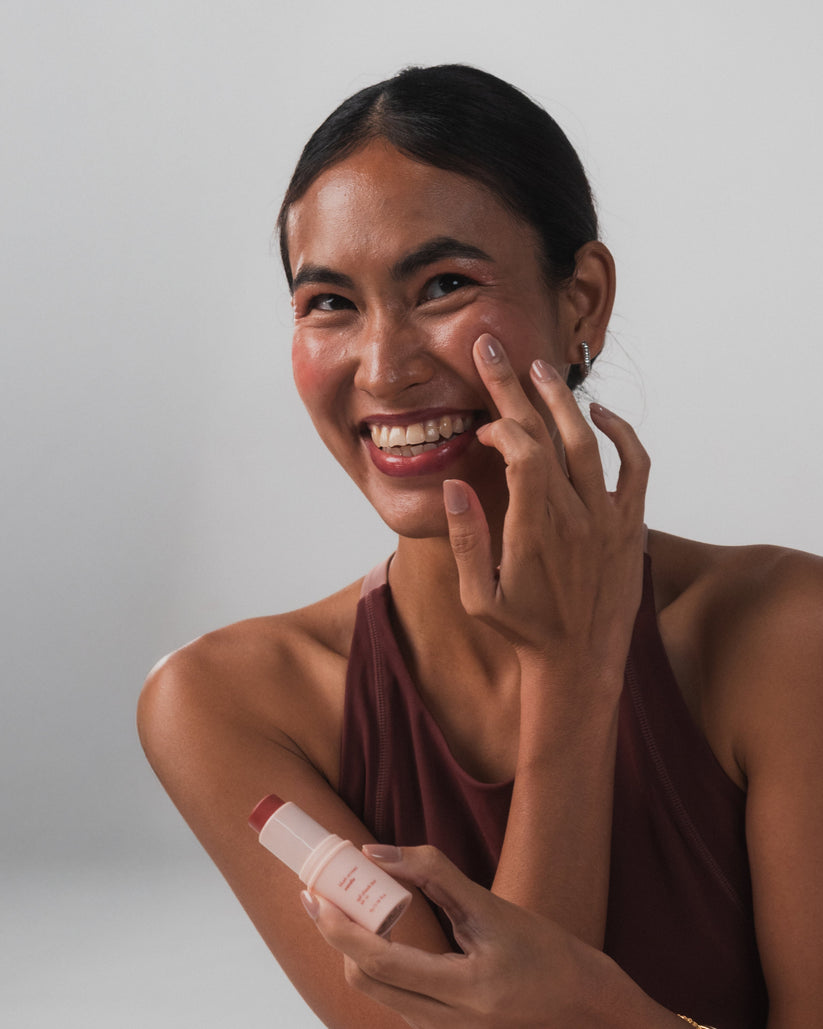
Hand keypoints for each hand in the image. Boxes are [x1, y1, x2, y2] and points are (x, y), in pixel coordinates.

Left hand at [303, 844, 619, 1028]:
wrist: (584, 1006)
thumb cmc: (548, 954)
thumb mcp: (494, 907)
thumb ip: (436, 875)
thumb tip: (378, 853)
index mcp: (464, 992)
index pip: (379, 961)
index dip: (339, 927)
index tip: (316, 893)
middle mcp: (447, 1024)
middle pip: (365, 980)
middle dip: (338, 936)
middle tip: (328, 892)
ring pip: (376, 991)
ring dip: (356, 948)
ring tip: (351, 905)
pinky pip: (395, 997)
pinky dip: (378, 962)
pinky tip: (382, 932)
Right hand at [444, 334, 649, 676]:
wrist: (581, 666)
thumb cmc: (523, 634)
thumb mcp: (477, 598)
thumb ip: (466, 539)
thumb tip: (455, 483)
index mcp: (535, 529)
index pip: (522, 451)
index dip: (501, 425)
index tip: (483, 427)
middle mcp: (576, 516)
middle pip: (550, 434)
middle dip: (518, 387)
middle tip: (495, 350)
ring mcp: (609, 519)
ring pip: (591, 441)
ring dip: (564, 401)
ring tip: (540, 370)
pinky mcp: (631, 526)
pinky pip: (636, 466)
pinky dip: (622, 434)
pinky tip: (599, 415)